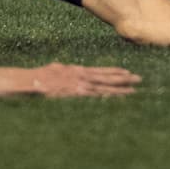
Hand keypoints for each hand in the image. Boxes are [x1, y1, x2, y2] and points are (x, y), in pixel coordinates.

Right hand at [23, 63, 140, 97]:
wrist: (30, 82)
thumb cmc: (37, 78)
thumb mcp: (53, 70)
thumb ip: (62, 72)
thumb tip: (64, 70)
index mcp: (75, 70)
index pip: (99, 71)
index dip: (114, 71)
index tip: (127, 71)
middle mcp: (80, 76)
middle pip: (106, 77)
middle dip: (123, 78)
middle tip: (139, 79)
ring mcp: (80, 85)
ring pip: (105, 86)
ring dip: (120, 88)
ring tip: (135, 89)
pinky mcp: (78, 93)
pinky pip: (98, 95)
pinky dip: (109, 96)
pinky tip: (119, 98)